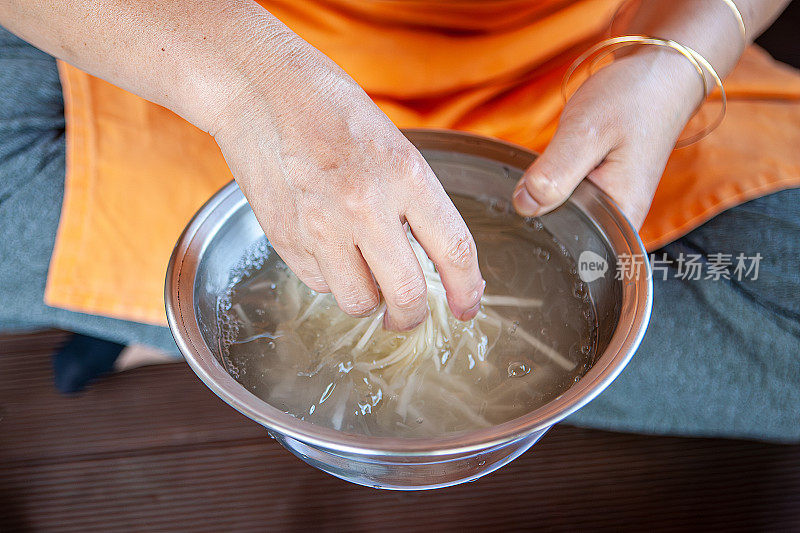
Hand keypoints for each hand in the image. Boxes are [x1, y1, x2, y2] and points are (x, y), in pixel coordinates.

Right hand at [211, 37, 484, 330]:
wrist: (259, 88)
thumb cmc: (330, 108)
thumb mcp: (393, 144)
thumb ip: (414, 201)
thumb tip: (433, 258)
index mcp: (405, 174)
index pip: (453, 249)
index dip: (467, 290)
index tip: (466, 308)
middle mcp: (366, 205)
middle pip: (406, 294)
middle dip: (412, 316)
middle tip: (409, 315)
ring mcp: (321, 226)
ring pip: (358, 301)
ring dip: (368, 299)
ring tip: (363, 275)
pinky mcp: (285, 238)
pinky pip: (320, 284)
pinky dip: (330, 278)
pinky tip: (328, 249)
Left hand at [512, 48, 704, 227]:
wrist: (660, 73)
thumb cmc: (632, 99)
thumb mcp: (586, 132)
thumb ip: (555, 173)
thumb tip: (524, 206)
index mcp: (622, 218)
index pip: (568, 243)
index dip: (542, 220)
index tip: (538, 189)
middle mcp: (620, 221)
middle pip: (563, 229)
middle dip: (544, 202)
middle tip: (556, 162)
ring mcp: (611, 207)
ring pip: (562, 212)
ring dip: (550, 189)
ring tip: (566, 157)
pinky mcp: (602, 192)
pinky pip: (568, 197)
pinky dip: (557, 180)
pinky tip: (565, 161)